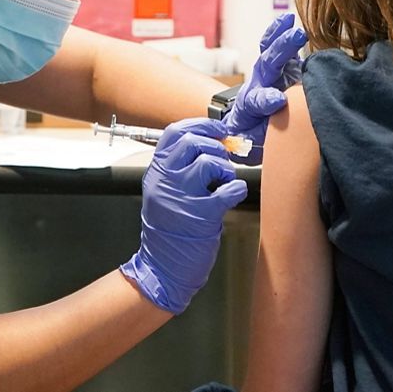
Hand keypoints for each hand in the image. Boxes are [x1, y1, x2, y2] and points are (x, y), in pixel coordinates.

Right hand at [120, 118, 247, 313]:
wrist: (162, 268)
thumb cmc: (168, 230)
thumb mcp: (163, 192)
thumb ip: (178, 168)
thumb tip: (207, 143)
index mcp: (156, 173)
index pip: (174, 133)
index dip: (200, 125)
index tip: (217, 129)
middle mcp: (165, 181)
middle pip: (192, 142)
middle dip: (215, 147)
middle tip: (222, 161)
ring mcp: (182, 197)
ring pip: (209, 161)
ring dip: (225, 169)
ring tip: (223, 183)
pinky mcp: (202, 216)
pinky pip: (228, 190)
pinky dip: (236, 189)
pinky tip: (232, 195)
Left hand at [221, 13, 307, 164]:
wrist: (245, 125)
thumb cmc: (249, 137)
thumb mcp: (245, 145)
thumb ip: (246, 143)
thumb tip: (244, 144)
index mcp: (251, 107)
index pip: (257, 101)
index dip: (266, 99)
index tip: (277, 100)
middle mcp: (260, 85)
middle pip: (268, 66)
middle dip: (281, 50)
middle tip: (296, 37)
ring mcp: (270, 75)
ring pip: (272, 53)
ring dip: (282, 36)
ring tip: (291, 22)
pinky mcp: (282, 68)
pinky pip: (279, 48)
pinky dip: (282, 33)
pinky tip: (287, 19)